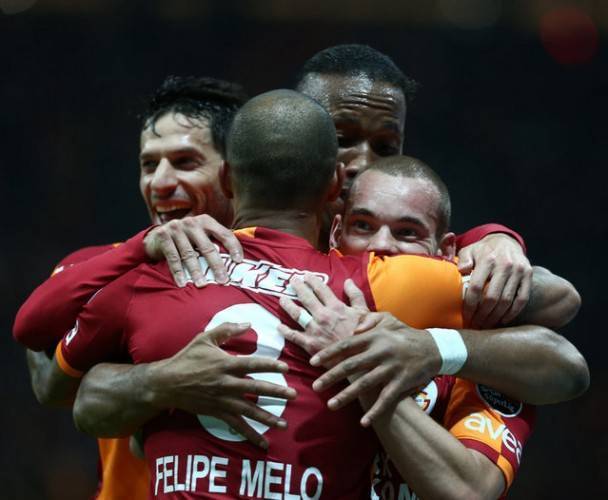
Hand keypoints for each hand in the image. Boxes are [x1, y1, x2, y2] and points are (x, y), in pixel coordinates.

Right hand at [143, 214, 242, 287]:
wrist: (156, 236)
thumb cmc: (186, 239)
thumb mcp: (200, 236)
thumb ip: (215, 242)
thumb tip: (237, 261)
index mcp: (206, 221)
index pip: (224, 233)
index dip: (233, 247)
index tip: (239, 262)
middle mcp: (192, 222)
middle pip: (207, 246)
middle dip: (216, 265)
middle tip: (223, 280)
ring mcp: (176, 228)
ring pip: (189, 254)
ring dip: (196, 272)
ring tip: (202, 285)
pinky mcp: (163, 236)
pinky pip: (173, 257)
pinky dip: (178, 272)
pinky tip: (182, 284)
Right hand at [146, 322, 296, 448]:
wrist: (166, 383)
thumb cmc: (187, 358)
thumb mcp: (205, 338)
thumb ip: (227, 329)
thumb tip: (248, 323)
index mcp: (225, 364)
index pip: (252, 364)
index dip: (269, 365)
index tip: (285, 367)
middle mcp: (226, 383)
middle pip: (256, 388)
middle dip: (276, 392)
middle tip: (294, 395)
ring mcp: (222, 400)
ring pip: (249, 410)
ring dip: (268, 417)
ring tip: (284, 423)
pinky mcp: (217, 413)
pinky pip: (236, 425)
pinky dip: (250, 435)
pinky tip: (264, 443)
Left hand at [278, 276, 373, 354]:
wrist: (361, 359)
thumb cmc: (365, 336)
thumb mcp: (365, 313)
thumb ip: (356, 296)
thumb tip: (348, 281)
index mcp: (336, 307)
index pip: (321, 289)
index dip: (312, 281)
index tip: (306, 275)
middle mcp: (323, 315)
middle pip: (306, 297)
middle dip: (297, 287)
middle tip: (291, 281)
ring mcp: (315, 330)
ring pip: (296, 313)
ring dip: (287, 304)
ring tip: (282, 298)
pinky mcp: (310, 345)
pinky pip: (293, 336)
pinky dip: (284, 330)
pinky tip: (278, 326)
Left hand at [310, 314, 439, 425]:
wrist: (434, 349)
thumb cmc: (404, 334)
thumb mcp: (387, 319)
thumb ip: (368, 320)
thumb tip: (352, 329)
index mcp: (374, 337)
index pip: (346, 345)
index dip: (329, 353)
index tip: (313, 361)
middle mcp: (380, 353)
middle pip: (351, 365)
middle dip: (331, 376)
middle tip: (315, 385)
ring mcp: (391, 369)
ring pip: (365, 384)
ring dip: (347, 395)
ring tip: (331, 404)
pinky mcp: (401, 383)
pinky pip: (386, 400)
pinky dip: (375, 411)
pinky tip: (364, 422)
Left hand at [458, 233, 532, 327]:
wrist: (506, 241)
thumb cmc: (483, 250)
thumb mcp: (469, 250)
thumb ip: (463, 260)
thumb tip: (460, 271)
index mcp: (487, 260)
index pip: (476, 287)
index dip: (470, 304)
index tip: (466, 316)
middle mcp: (505, 265)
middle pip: (492, 297)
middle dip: (482, 315)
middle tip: (476, 325)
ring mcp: (518, 271)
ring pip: (507, 300)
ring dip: (496, 316)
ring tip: (486, 325)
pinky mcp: (528, 275)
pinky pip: (522, 298)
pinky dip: (513, 312)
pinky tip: (503, 320)